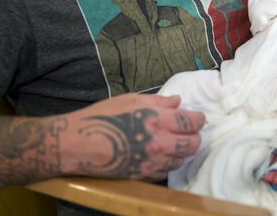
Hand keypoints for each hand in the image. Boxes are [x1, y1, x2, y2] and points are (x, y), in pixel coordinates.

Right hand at [62, 93, 204, 180]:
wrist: (78, 144)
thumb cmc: (101, 117)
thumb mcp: (130, 100)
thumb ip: (158, 101)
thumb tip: (177, 101)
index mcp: (156, 120)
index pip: (190, 122)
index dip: (198, 119)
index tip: (198, 118)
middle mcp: (158, 144)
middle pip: (192, 144)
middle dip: (194, 136)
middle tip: (189, 131)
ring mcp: (151, 163)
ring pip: (180, 160)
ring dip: (181, 151)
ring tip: (173, 143)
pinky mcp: (142, 177)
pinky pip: (165, 172)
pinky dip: (167, 163)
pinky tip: (159, 155)